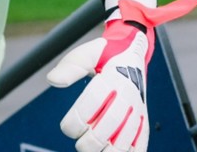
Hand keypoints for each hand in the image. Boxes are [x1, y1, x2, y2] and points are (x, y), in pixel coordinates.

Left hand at [47, 5, 151, 151]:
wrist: (133, 53)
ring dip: (108, 151)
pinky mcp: (143, 121)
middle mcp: (128, 95)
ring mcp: (137, 110)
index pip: (94, 101)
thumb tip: (53, 80)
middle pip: (111, 123)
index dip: (77, 119)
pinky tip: (111, 151)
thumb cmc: (106, 55)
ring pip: (127, 138)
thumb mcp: (87, 54)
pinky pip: (140, 144)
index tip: (67, 127)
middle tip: (79, 143)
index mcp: (113, 77)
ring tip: (93, 150)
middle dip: (90, 140)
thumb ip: (70, 66)